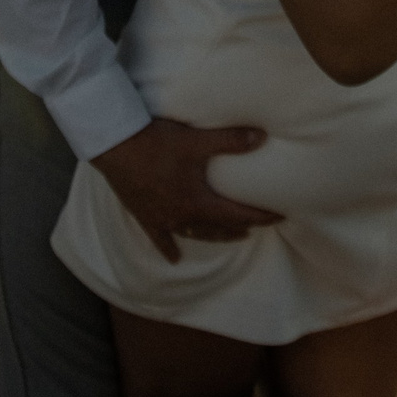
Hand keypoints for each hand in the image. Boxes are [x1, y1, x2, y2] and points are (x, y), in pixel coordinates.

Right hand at [91, 117, 282, 263]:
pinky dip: (169, 248)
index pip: (238, 213)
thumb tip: (262, 137)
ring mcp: (162, 219)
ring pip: (195, 234)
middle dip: (242, 227)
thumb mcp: (197, 141)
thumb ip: (231, 140)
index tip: (280, 217)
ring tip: (231, 236)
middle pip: (219, 227)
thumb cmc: (157, 143)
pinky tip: (174, 258)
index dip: (261, 216)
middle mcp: (182, 216)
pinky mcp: (143, 215)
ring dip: (215, 235)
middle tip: (259, 226)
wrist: (116, 147)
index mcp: (198, 202)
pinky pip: (159, 238)